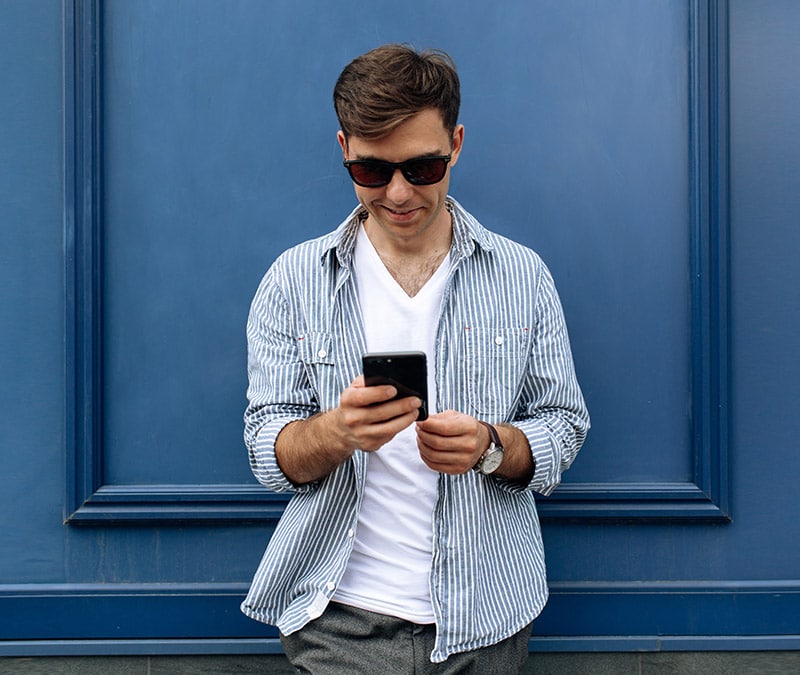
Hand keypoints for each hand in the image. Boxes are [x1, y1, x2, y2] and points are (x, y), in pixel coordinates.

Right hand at [275, 375, 420, 484]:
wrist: (342, 428)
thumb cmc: (354, 403)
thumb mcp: (355, 388)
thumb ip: (370, 381)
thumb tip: (392, 379)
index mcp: (348, 400)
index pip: (363, 397)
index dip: (379, 393)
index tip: (394, 389)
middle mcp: (352, 419)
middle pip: (380, 413)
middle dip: (401, 406)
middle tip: (415, 400)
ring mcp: (360, 434)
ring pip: (388, 428)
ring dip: (405, 419)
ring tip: (415, 411)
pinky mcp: (369, 445)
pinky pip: (389, 436)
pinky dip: (401, 427)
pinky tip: (408, 419)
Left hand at [415, 410, 488, 474]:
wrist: (481, 443)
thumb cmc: (466, 428)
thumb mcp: (456, 416)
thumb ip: (438, 418)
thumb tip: (421, 420)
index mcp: (470, 428)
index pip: (444, 428)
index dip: (427, 425)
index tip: (419, 421)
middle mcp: (469, 445)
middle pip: (437, 443)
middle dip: (423, 435)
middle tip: (418, 429)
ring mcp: (464, 459)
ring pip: (434, 455)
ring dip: (422, 446)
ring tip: (420, 438)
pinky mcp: (458, 470)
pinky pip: (434, 465)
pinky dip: (425, 456)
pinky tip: (424, 448)